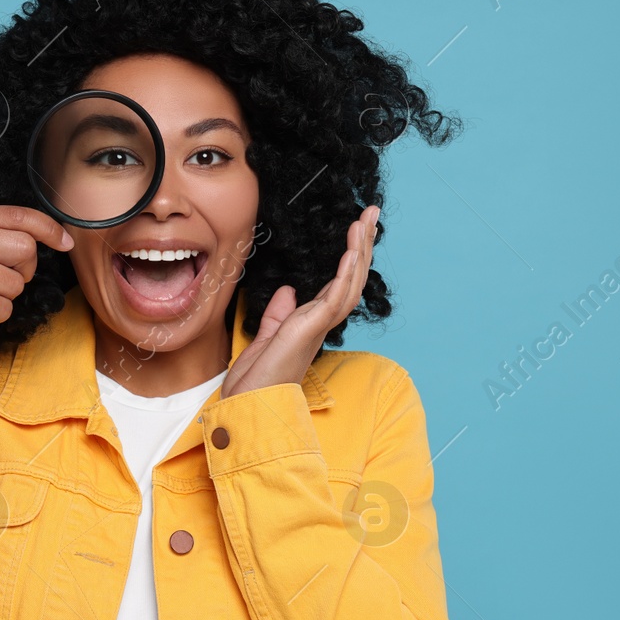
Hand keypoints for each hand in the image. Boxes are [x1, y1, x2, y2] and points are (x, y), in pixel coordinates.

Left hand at [220, 205, 378, 399]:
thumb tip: (288, 291)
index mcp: (312, 322)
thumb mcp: (266, 338)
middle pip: (352, 277)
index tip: (357, 230)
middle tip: (372, 214)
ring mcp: (319, 325)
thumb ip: (278, 314)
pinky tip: (353, 249)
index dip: (350, 256)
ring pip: (350, 282)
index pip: (338, 282)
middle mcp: (321, 322)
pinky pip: (336, 295)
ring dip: (360, 250)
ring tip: (367, 221)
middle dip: (363, 245)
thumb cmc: (257, 380)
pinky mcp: (311, 328)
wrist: (248, 405)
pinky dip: (346, 271)